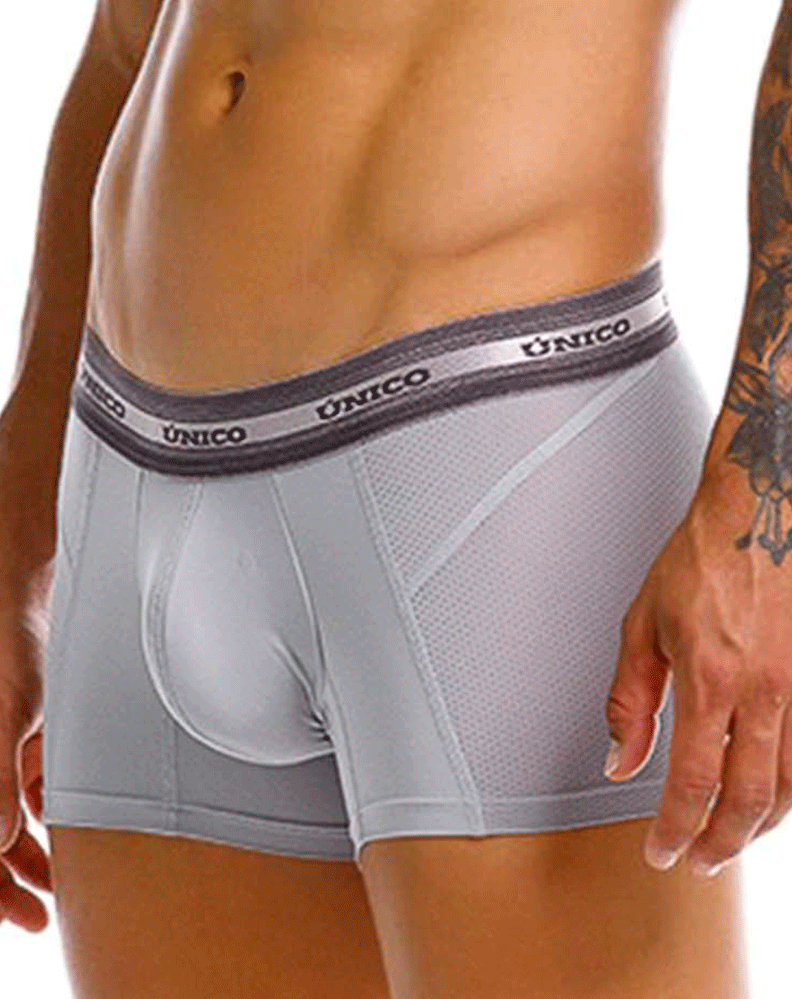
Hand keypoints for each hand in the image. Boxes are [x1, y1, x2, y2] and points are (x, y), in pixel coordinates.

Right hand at [0, 559, 54, 930]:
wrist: (27, 600)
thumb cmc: (11, 649)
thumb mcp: (9, 716)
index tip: (21, 919)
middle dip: (11, 882)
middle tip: (42, 914)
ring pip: (4, 822)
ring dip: (28, 852)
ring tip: (55, 881)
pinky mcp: (15, 739)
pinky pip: (19, 789)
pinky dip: (36, 811)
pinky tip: (55, 823)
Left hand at [604, 466, 791, 876]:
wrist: (759, 513)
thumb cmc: (701, 561)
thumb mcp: (642, 626)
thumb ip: (629, 701)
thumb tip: (619, 761)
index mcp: (711, 678)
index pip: (692, 783)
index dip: (675, 830)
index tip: (662, 852)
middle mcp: (765, 690)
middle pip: (749, 799)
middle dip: (721, 844)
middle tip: (700, 862)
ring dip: (760, 826)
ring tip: (732, 839)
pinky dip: (791, 790)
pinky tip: (771, 797)